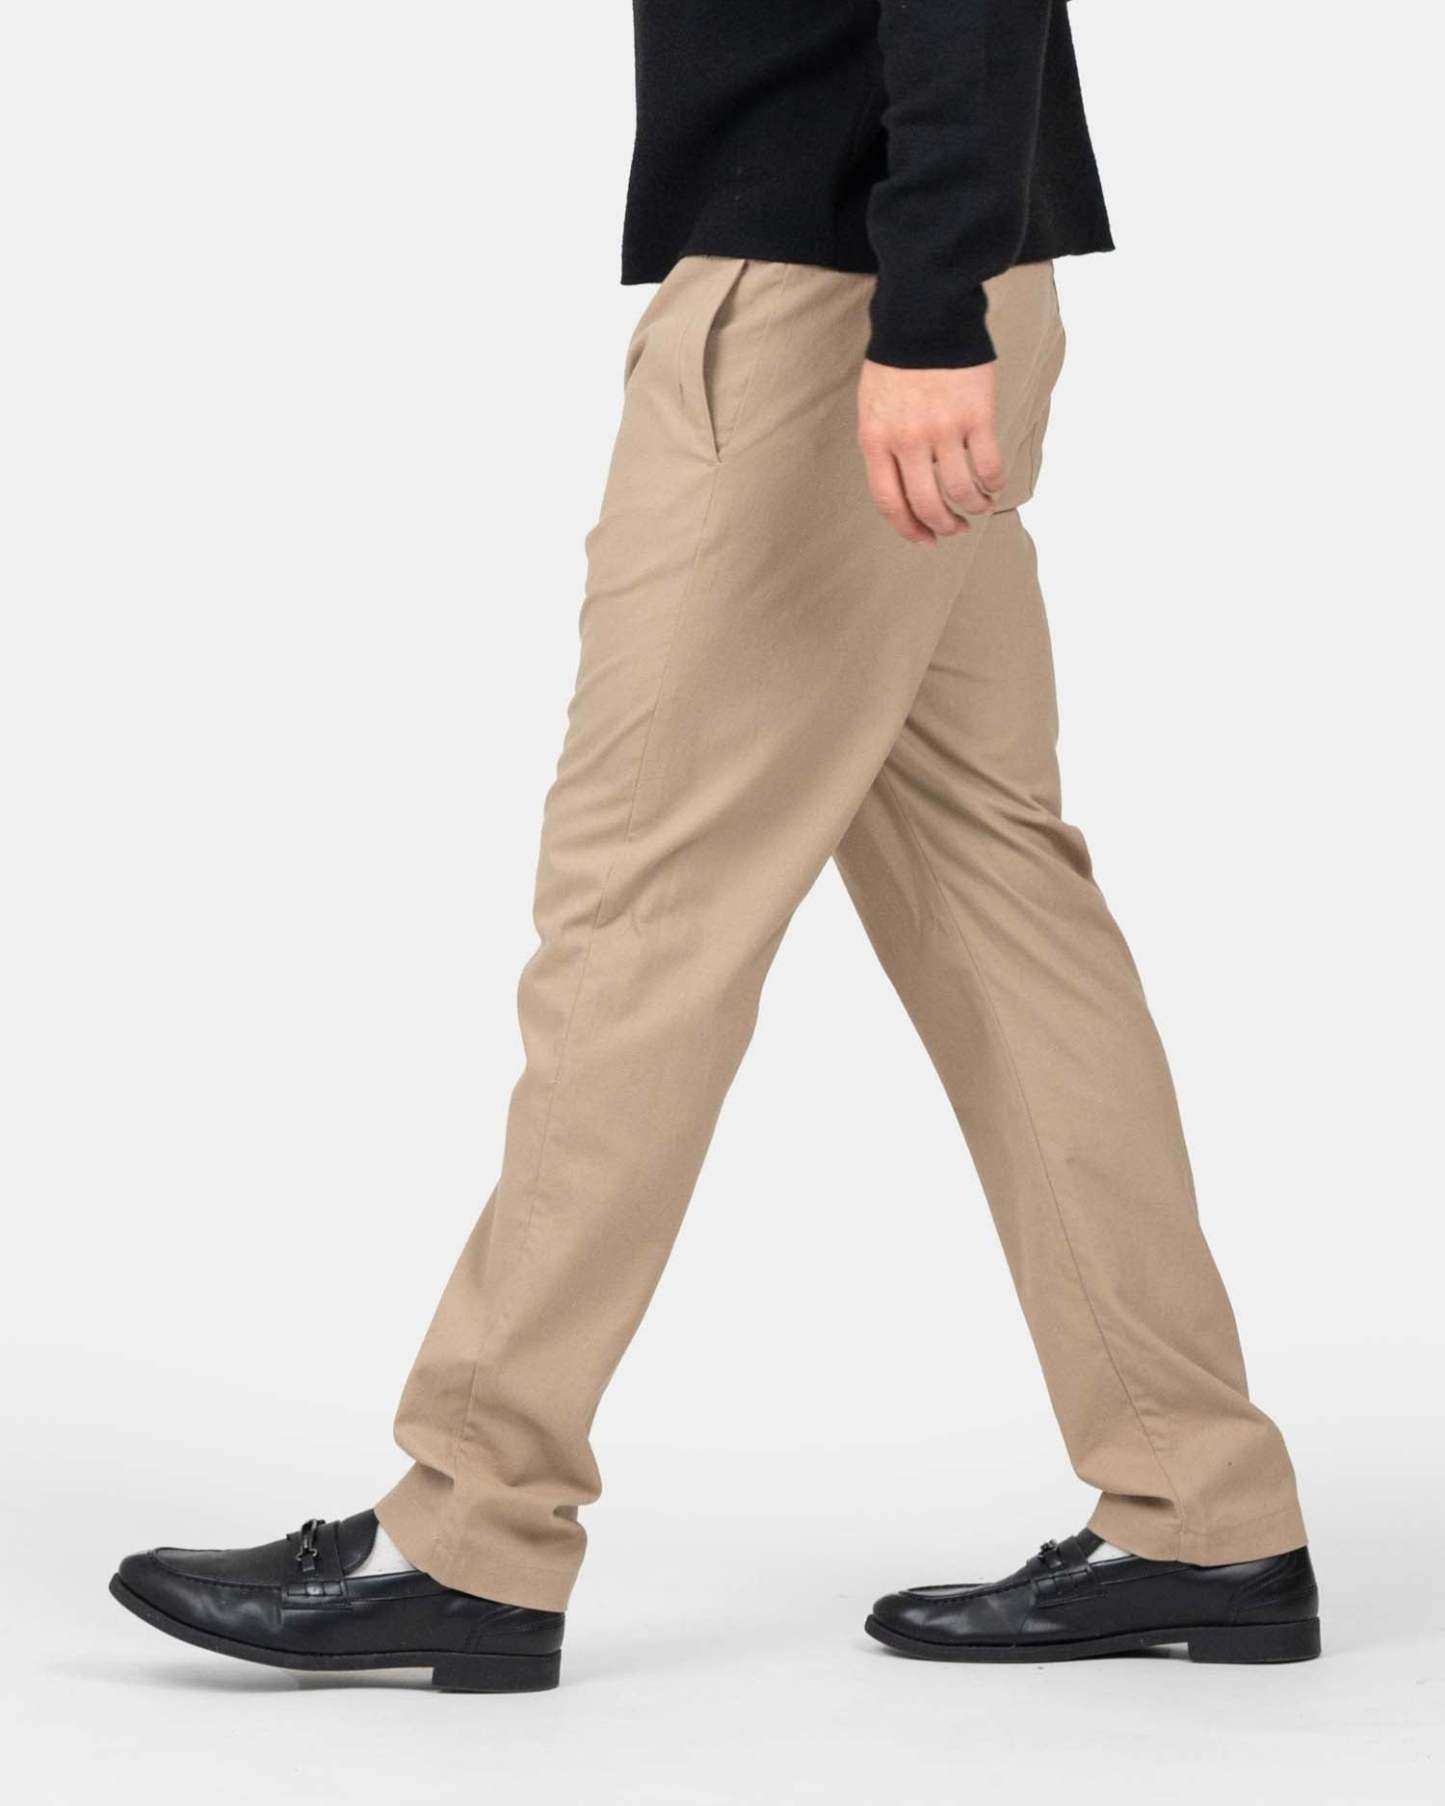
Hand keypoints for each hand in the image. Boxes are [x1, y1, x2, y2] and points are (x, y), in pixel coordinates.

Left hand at [857, 360, 1005, 544]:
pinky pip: (988, 464)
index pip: (890, 502)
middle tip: (955, 530)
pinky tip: (995, 486)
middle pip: (927, 503)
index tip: (924, 539)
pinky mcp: (976, 415)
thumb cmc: (896, 366)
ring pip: (961, 490)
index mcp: (876, 440)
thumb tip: (903, 492)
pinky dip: (995, 483)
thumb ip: (883, 449)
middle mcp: (908, 440)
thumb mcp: (872, 409)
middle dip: (943, 526)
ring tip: (980, 508)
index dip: (908, 528)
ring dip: (973, 508)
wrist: (925, 318)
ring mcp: (943, 428)